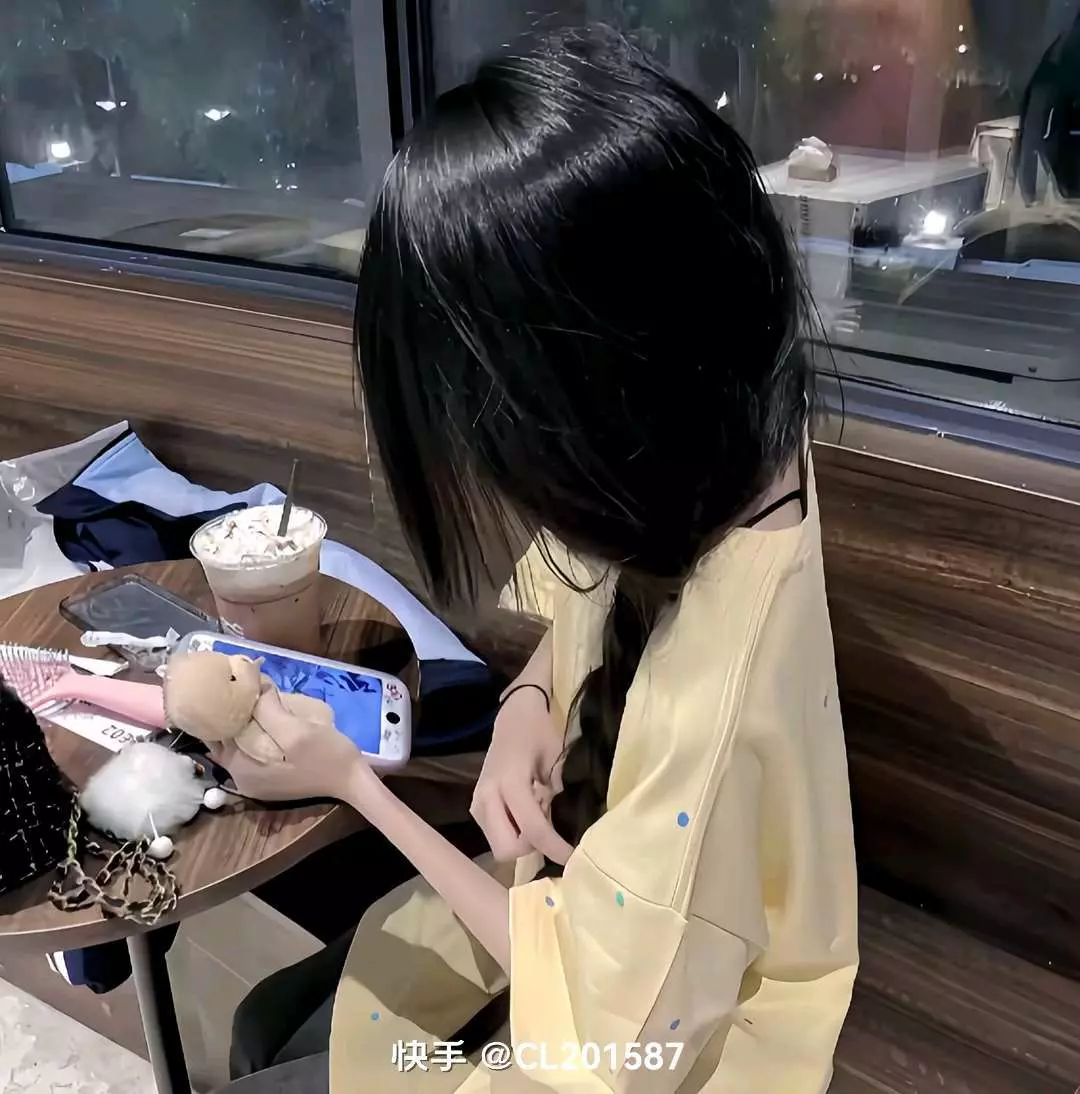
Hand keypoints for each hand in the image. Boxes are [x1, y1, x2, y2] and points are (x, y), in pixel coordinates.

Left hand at [208, 690, 370, 803]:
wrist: (352, 780)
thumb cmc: (327, 756)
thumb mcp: (298, 730)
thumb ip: (269, 710)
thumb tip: (255, 687)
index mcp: (240, 766)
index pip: (216, 728)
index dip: (223, 702)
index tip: (233, 679)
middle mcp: (238, 776)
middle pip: (224, 734)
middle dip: (230, 708)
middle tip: (243, 680)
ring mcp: (251, 779)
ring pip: (235, 739)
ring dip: (241, 717)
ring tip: (252, 693)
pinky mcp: (265, 777)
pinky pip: (247, 747)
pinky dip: (250, 729)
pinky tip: (262, 715)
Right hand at [471, 686, 572, 863]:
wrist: (513, 714)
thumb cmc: (539, 731)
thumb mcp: (558, 758)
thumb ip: (560, 791)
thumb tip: (571, 822)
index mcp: (510, 783)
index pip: (532, 830)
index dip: (555, 849)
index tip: (574, 858)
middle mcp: (487, 797)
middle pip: (506, 850)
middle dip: (530, 848)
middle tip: (549, 829)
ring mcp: (477, 803)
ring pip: (499, 846)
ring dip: (522, 841)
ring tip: (538, 814)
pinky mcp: (476, 807)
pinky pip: (495, 835)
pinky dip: (514, 832)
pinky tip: (526, 811)